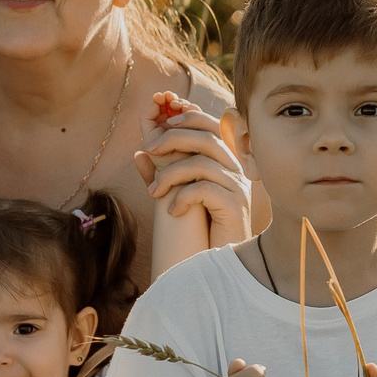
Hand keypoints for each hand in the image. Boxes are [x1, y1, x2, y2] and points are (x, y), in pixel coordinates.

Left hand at [135, 99, 254, 240]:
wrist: (222, 260)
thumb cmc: (201, 226)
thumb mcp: (178, 193)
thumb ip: (162, 174)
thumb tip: (138, 153)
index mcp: (226, 161)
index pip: (211, 126)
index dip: (189, 116)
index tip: (164, 120)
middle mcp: (236, 170)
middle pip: (205, 138)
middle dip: (173, 138)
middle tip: (149, 149)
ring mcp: (237, 188)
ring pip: (201, 164)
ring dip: (170, 174)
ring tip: (153, 192)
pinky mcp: (234, 207)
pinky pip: (203, 190)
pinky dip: (182, 197)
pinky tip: (173, 211)